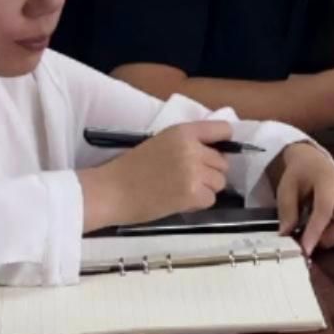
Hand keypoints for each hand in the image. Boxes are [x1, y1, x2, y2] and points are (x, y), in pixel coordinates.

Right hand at [78, 121, 230, 229]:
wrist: (110, 191)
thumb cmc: (129, 169)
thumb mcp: (160, 143)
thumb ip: (187, 145)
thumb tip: (212, 154)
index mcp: (183, 132)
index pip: (223, 129)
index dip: (222, 143)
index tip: (215, 153)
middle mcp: (192, 148)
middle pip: (222, 162)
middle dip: (210, 172)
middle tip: (187, 179)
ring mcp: (194, 171)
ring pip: (219, 182)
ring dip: (205, 189)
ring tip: (181, 191)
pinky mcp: (192, 193)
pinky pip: (210, 199)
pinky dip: (198, 204)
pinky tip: (179, 201)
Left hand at [272, 142, 333, 253]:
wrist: (315, 163)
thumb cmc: (301, 176)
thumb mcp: (286, 188)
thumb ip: (287, 211)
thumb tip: (286, 236)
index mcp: (328, 180)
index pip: (325, 209)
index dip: (315, 231)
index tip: (305, 249)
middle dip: (332, 238)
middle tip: (314, 241)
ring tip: (322, 235)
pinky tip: (333, 232)